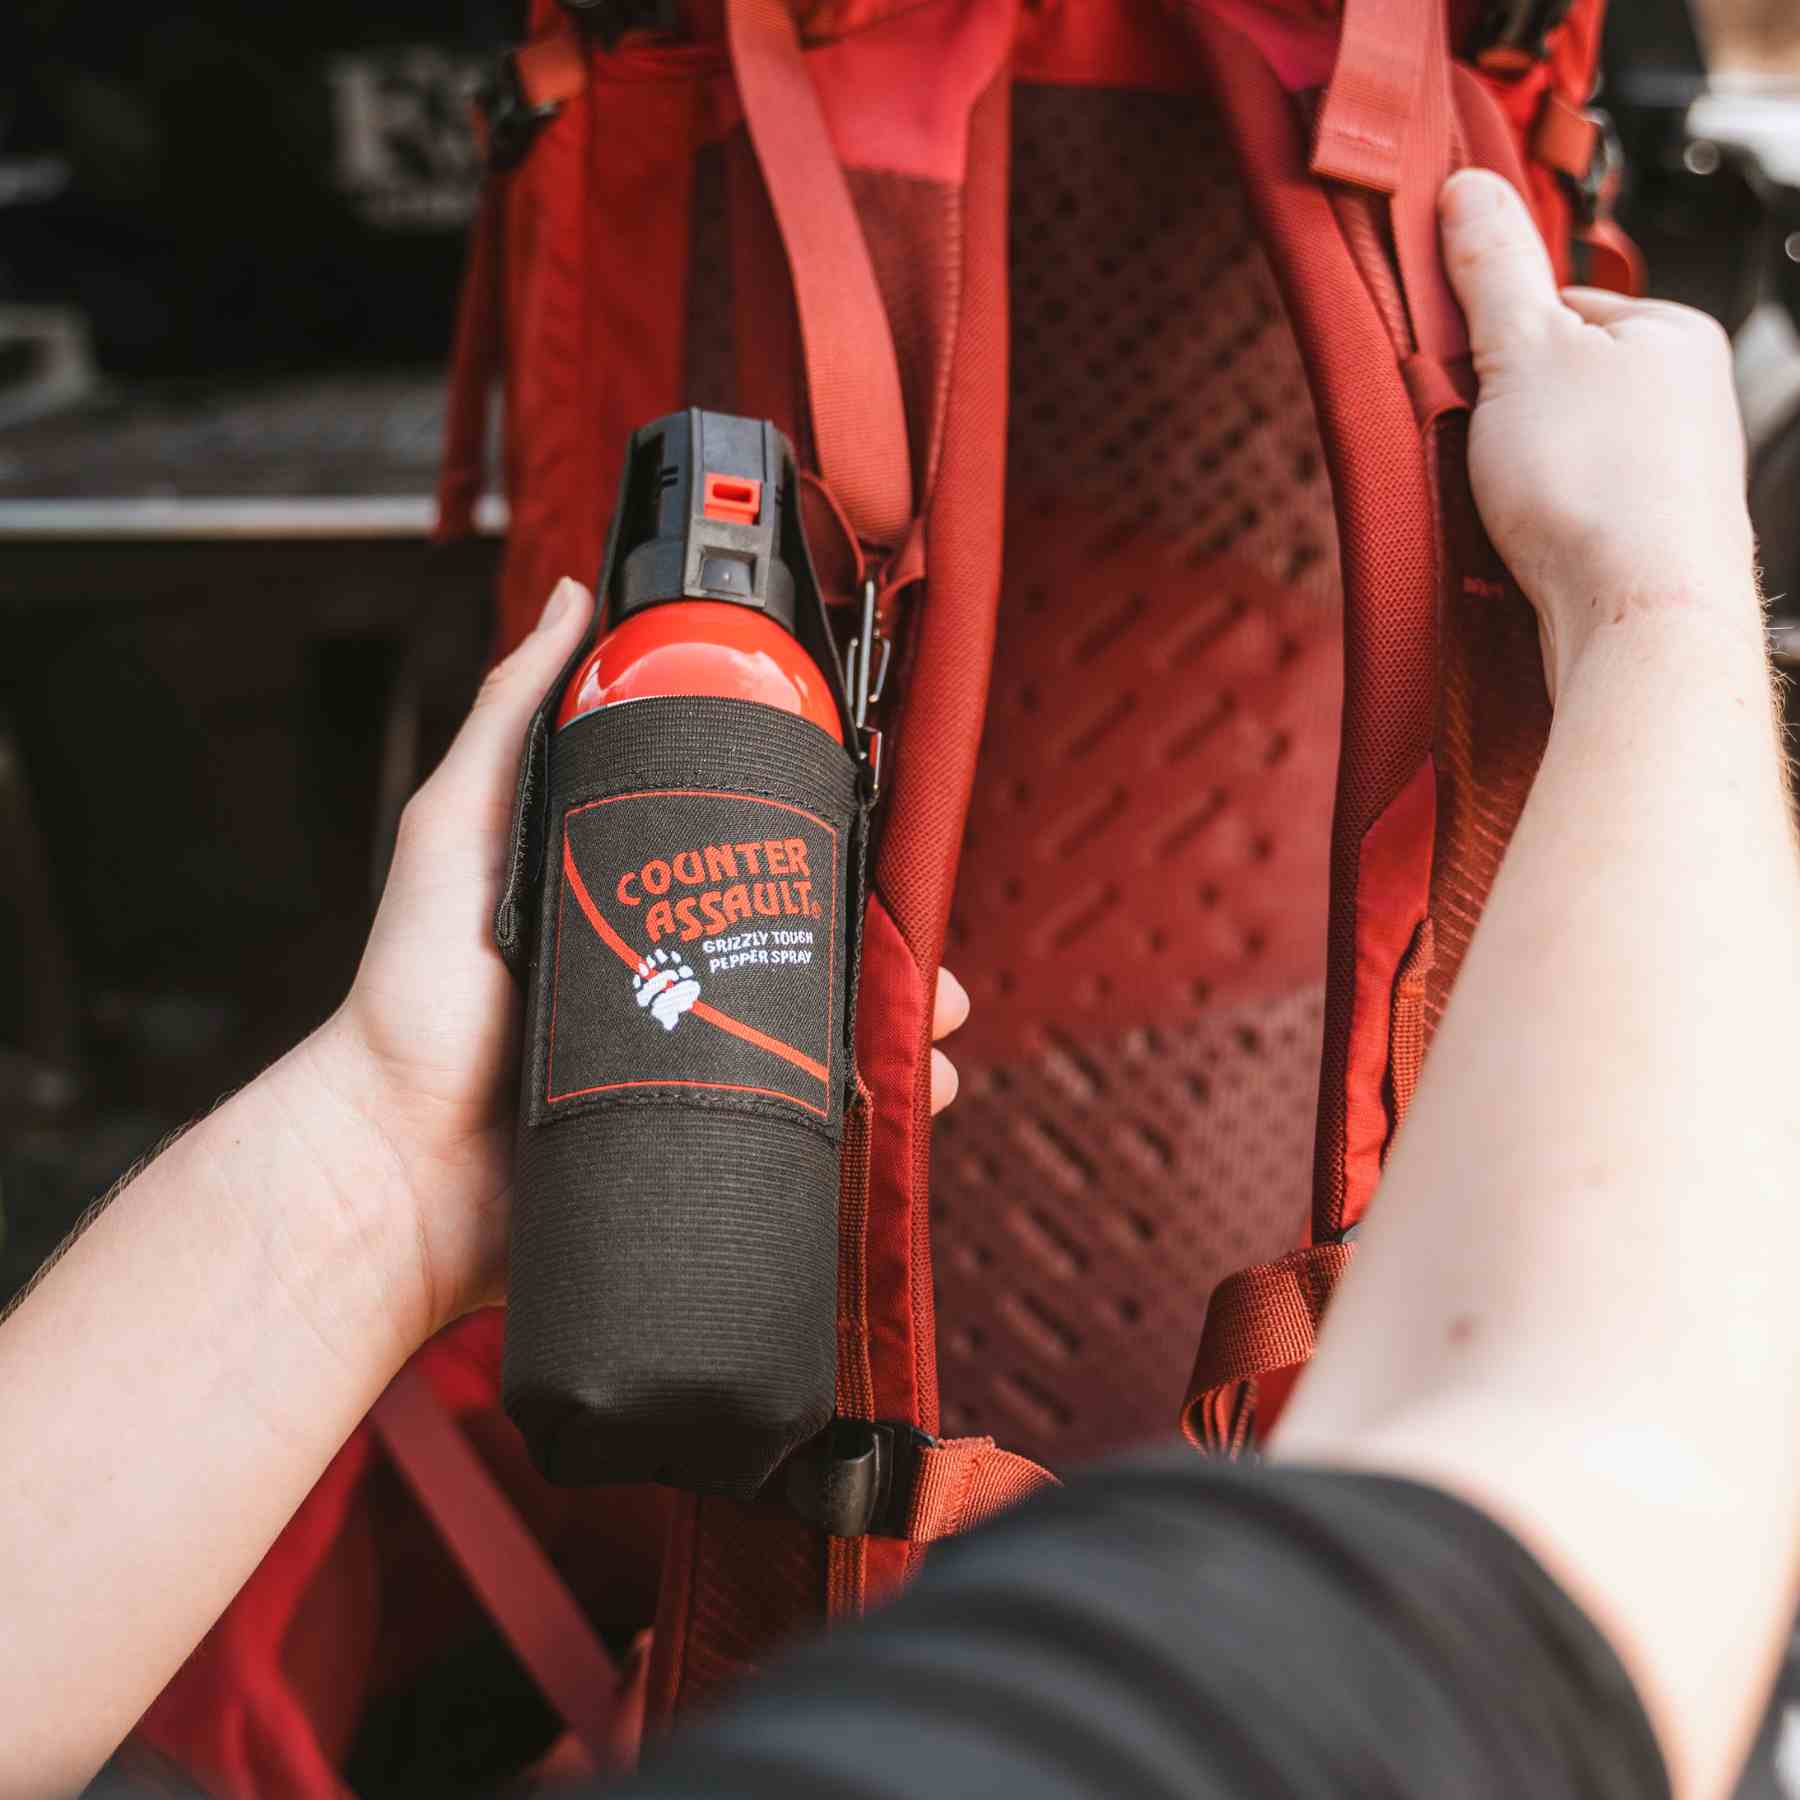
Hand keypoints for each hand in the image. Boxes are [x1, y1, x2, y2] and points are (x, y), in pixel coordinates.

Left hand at [312, 578, 969, 1344]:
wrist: (397, 1168)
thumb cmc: (412, 997)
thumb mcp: (460, 829)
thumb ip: (513, 717)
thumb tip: (569, 599)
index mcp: (640, 896)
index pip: (756, 856)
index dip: (828, 846)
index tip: (882, 837)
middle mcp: (675, 972)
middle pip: (811, 948)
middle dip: (886, 950)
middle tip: (925, 961)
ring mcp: (692, 1057)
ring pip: (826, 1035)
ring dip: (893, 1028)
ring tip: (928, 1033)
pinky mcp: (698, 1132)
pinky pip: (805, 1120)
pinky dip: (868, 1112)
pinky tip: (905, 1098)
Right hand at [1438, 169, 1758, 697]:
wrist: (1640, 613)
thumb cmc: (1600, 487)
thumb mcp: (1522, 349)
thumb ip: (1492, 269)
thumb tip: (1470, 189)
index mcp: (1673, 337)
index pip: (1561, 309)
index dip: (1496, 339)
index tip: (1464, 370)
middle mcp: (1689, 403)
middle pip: (1557, 388)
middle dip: (1503, 415)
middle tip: (1475, 441)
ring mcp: (1674, 478)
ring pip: (1560, 457)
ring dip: (1514, 477)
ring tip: (1501, 503)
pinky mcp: (1648, 544)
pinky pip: (1569, 516)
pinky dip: (1534, 528)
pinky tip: (1521, 546)